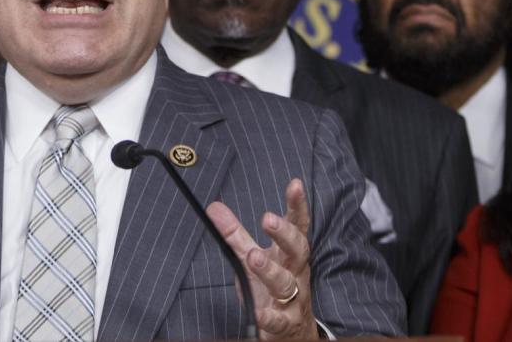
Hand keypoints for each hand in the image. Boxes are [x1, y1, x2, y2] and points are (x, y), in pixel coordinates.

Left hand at [207, 178, 316, 339]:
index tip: (296, 184)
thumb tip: (214, 207)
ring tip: (253, 257)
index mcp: (288, 254)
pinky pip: (278, 320)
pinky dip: (268, 317)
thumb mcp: (252, 257)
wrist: (292, 333)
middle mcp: (295, 273)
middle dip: (285, 234)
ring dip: (270, 270)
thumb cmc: (271, 287)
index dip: (297, 206)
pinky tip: (258, 312)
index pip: (297, 227)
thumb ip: (235, 234)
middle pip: (297, 251)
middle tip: (268, 219)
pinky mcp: (284, 324)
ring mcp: (292, 300)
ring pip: (286, 284)